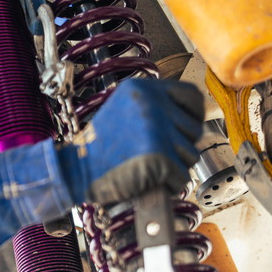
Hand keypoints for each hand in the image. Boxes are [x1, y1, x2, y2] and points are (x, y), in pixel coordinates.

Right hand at [56, 79, 204, 205]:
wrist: (76, 170)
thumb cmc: (99, 148)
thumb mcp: (125, 110)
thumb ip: (155, 108)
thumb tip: (194, 120)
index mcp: (143, 88)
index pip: (192, 95)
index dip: (194, 115)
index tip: (184, 129)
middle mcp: (152, 102)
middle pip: (195, 129)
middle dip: (179, 147)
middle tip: (153, 154)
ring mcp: (156, 127)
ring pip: (190, 154)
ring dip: (174, 167)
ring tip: (147, 166)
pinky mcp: (159, 154)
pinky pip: (181, 176)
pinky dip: (168, 184)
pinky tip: (148, 180)